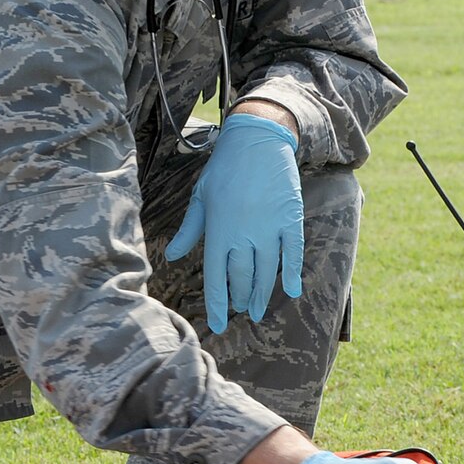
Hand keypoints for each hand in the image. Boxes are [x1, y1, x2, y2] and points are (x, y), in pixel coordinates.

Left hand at [165, 112, 302, 333]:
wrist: (257, 140)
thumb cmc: (223, 169)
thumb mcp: (200, 198)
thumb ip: (189, 231)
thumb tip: (170, 256)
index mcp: (218, 231)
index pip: (216, 278)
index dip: (218, 304)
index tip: (219, 324)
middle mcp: (244, 235)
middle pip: (243, 279)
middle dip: (240, 299)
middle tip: (241, 309)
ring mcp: (269, 228)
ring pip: (267, 272)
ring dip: (262, 294)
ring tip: (258, 310)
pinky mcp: (290, 219)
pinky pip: (292, 253)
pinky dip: (292, 272)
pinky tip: (292, 290)